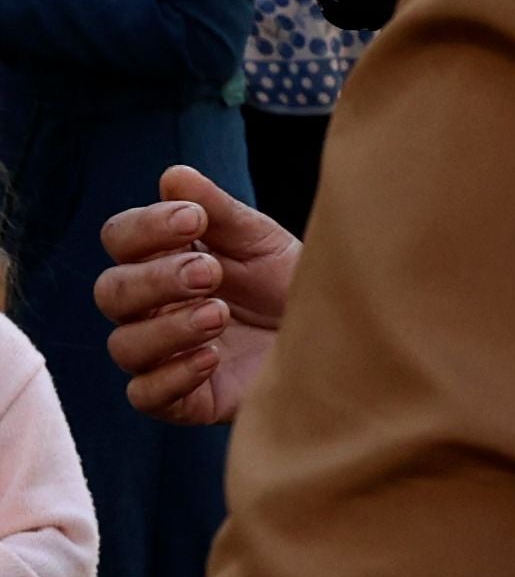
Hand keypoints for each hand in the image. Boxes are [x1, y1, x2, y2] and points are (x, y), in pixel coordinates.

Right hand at [94, 167, 297, 427]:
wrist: (341, 342)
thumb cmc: (291, 286)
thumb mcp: (264, 244)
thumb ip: (220, 212)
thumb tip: (174, 175)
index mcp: (163, 261)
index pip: (120, 238)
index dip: (145, 228)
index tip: (193, 220)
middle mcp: (152, 309)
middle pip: (111, 291)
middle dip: (156, 278)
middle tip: (210, 272)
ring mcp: (164, 356)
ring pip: (124, 344)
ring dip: (167, 327)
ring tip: (218, 314)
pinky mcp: (185, 401)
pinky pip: (145, 394)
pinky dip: (171, 376)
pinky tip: (212, 358)